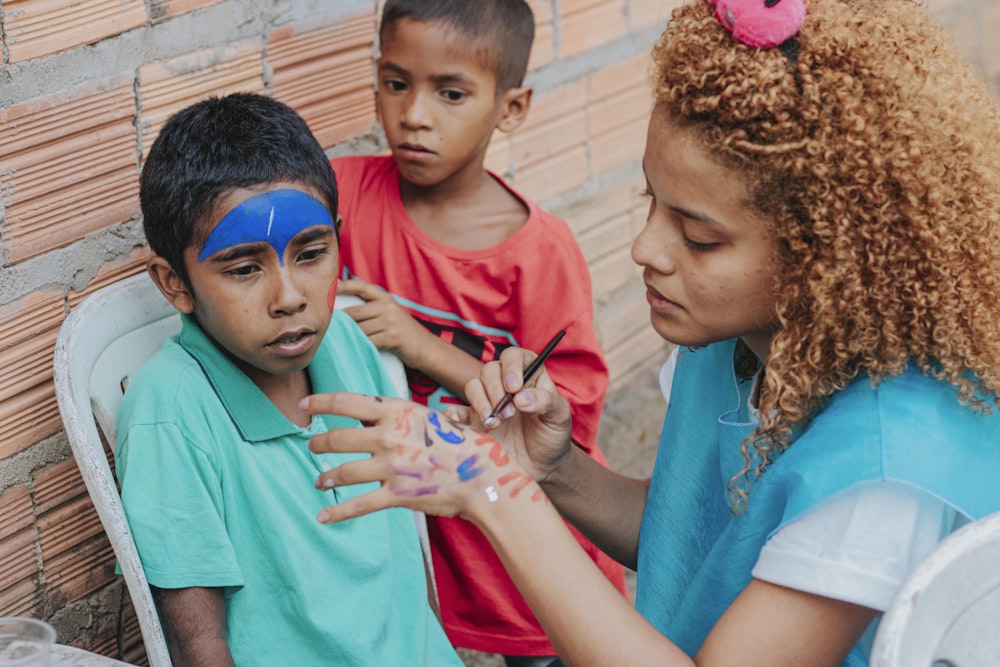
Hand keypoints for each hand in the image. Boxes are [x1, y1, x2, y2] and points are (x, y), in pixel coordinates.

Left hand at [302, 393, 545, 524]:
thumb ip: (402, 417)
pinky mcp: (397, 493)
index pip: (346, 401)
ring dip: (326, 477)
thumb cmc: (461, 445)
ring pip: (343, 472)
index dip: (320, 402)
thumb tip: (379, 416)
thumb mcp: (430, 418)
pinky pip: (358, 504)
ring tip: (320, 481)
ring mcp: (391, 465)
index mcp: (397, 411)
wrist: (485, 475)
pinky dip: (337, 512)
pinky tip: (322, 516)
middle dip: (318, 443)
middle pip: (338, 437)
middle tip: (312, 446)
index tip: (304, 404)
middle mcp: (389, 435)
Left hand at [336, 279, 433, 365]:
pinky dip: (358, 346)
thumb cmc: (405, 334)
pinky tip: (350, 350)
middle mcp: (387, 307)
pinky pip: (368, 341)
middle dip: (338, 322)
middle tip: (323, 327)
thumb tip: (345, 313)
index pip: (361, 286)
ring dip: (346, 336)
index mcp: (386, 298)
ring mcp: (390, 322)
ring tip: (332, 341)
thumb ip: (373, 310)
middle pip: (354, 313)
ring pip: (359, 328)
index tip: (328, 287)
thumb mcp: (392, 314)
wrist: (427, 348)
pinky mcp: (392, 337)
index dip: (343, 285)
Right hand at [457, 345, 574, 483]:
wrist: (541, 465)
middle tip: (509, 414)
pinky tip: (457, 420)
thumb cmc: (552, 434)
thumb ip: (546, 402)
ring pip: (473, 385)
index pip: (515, 356)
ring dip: (481, 402)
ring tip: (495, 423)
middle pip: (490, 369)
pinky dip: (454, 413)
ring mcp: (488, 401)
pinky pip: (457, 411)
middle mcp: (505, 384)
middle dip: (496, 389)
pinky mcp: (474, 420)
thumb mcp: (559, 416)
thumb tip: (520, 398)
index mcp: (529, 376)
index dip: (511, 366)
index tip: (514, 388)